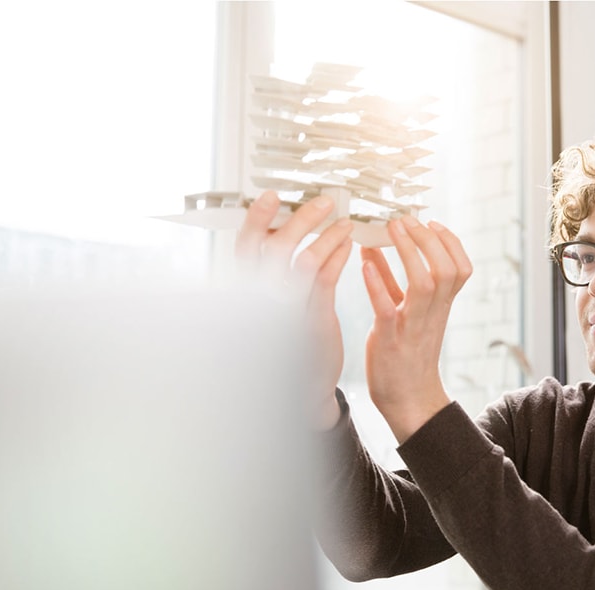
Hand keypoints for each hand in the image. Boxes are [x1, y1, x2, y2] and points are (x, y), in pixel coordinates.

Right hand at [235, 191, 353, 426]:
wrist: (300, 386)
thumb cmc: (286, 340)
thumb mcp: (271, 305)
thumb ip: (271, 272)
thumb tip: (277, 231)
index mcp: (248, 291)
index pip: (245, 248)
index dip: (255, 220)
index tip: (271, 196)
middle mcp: (262, 299)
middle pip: (271, 248)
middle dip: (298, 220)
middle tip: (323, 202)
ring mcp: (285, 311)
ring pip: (302, 261)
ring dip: (326, 235)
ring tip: (344, 222)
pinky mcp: (312, 322)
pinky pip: (324, 280)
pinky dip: (337, 256)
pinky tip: (349, 245)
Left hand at [361, 216, 470, 442]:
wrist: (408, 400)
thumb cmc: (404, 352)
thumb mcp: (402, 310)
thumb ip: (388, 277)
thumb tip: (371, 245)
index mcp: (440, 306)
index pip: (460, 268)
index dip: (450, 242)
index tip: (431, 222)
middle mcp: (432, 313)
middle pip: (446, 269)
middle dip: (429, 240)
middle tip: (406, 220)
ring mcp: (412, 326)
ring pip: (425, 284)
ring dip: (409, 253)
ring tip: (392, 230)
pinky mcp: (390, 340)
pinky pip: (388, 309)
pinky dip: (377, 285)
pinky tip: (364, 264)